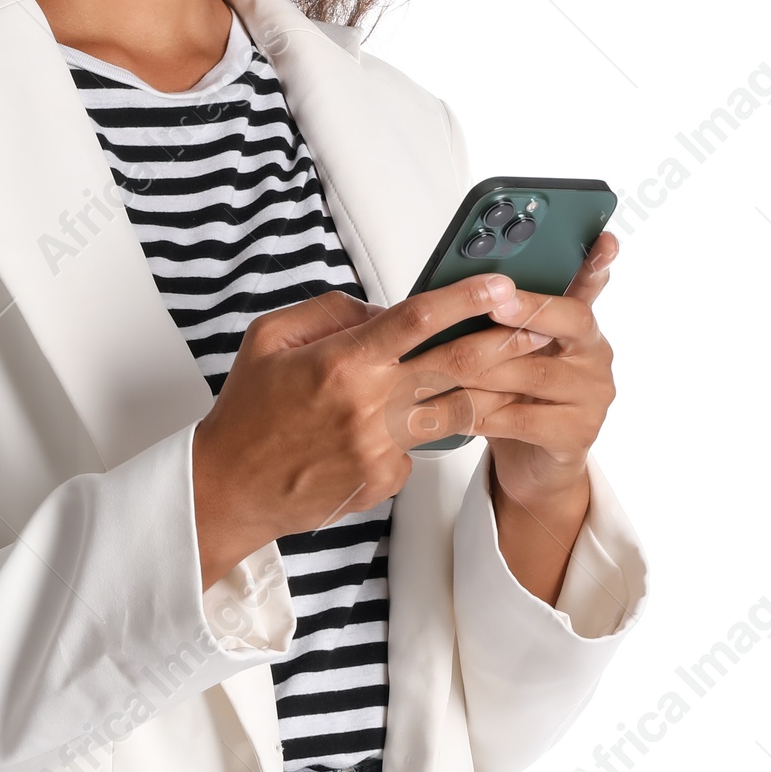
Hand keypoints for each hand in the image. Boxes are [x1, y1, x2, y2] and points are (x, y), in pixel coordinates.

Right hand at [190, 272, 537, 589]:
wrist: (231, 488)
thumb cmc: (247, 411)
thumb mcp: (269, 338)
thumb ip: (329, 313)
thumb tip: (381, 313)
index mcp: (340, 362)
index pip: (415, 319)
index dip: (463, 298)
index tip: (500, 283)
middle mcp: (367, 406)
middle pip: (456, 368)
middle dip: (506, 343)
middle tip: (540, 327)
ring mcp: (379, 449)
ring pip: (453, 413)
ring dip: (483, 391)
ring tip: (503, 372)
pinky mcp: (384, 481)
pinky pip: (417, 448)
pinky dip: (414, 433)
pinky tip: (388, 431)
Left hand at [399, 232, 619, 602]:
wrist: (531, 459)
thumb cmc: (514, 393)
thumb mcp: (509, 349)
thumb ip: (499, 315)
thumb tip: (450, 280)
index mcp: (578, 324)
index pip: (591, 284)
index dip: (597, 263)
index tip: (604, 240)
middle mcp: (594, 354)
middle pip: (570, 320)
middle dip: (526, 310)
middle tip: (493, 305)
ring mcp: (591, 395)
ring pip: (535, 372)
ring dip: (486, 369)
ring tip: (448, 365)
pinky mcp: (577, 433)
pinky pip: (524, 418)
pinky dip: (485, 413)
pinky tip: (458, 411)